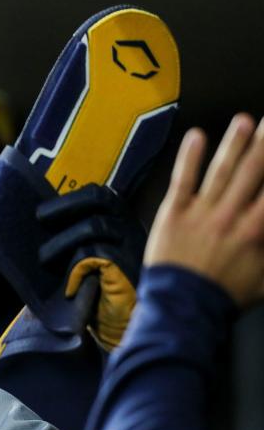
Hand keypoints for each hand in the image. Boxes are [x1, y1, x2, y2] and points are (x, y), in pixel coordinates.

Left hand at [36, 184, 146, 349]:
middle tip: (39, 219)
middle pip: (100, 198)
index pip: (99, 194)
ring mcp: (133, 245)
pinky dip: (76, 267)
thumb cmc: (99, 290)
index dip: (70, 199)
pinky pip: (98, 254)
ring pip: (95, 226)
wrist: (124, 323)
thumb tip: (37, 224)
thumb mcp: (87, 257)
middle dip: (64, 206)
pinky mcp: (130, 267)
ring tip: (44, 260)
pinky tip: (68, 285)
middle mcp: (130, 227)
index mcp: (120, 221)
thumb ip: (75, 237)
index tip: (41, 213)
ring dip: (62, 241)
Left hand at [146, 114, 263, 307]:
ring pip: (222, 170)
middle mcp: (231, 215)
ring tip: (244, 122)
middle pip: (254, 171)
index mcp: (257, 230)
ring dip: (234, 143)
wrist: (182, 307)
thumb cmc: (222, 296)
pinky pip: (183, 180)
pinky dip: (189, 157)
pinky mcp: (173, 214)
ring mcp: (202, 212)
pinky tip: (196, 137)